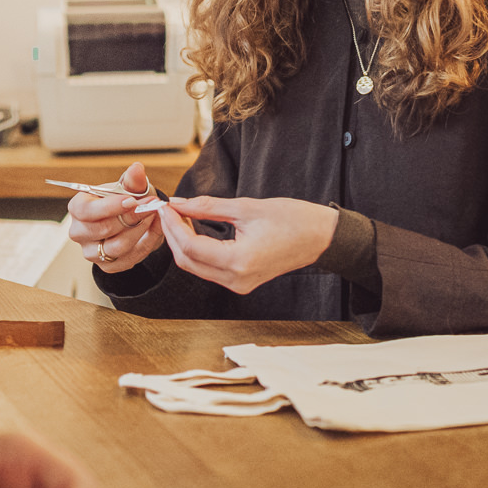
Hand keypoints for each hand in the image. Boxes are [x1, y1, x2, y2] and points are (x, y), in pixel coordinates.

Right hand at [63, 160, 162, 273]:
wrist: (133, 220)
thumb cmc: (125, 200)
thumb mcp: (129, 187)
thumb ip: (133, 179)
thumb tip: (137, 168)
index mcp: (78, 208)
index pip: (86, 210)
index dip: (109, 206)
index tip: (132, 200)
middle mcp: (79, 232)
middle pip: (103, 229)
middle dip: (131, 217)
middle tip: (151, 206)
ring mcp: (91, 251)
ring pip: (117, 246)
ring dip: (140, 230)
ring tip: (153, 216)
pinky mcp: (107, 265)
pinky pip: (128, 259)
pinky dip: (145, 245)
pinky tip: (153, 230)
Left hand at [155, 193, 338, 294]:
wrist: (321, 237)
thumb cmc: (293, 220)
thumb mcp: (247, 207)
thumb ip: (208, 207)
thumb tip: (180, 203)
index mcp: (239, 262)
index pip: (191, 247)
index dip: (173, 226)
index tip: (166, 206)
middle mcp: (237, 280)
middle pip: (188, 261)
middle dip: (173, 235)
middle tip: (168, 209)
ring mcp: (239, 284)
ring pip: (196, 267)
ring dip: (183, 243)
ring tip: (178, 217)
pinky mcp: (241, 282)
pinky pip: (209, 269)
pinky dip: (197, 250)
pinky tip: (193, 230)